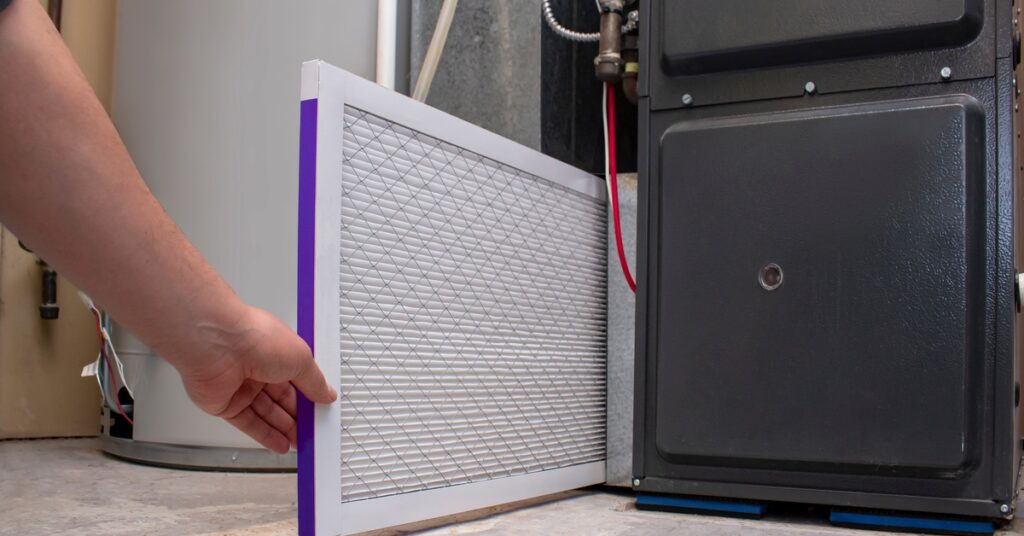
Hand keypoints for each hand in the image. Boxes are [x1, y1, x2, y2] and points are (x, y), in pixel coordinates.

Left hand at [177, 307, 336, 453]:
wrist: (216, 344)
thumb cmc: (255, 338)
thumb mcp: (301, 359)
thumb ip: (314, 381)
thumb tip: (327, 394)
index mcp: (277, 353)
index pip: (297, 380)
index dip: (310, 397)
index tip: (322, 411)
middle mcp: (258, 368)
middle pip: (282, 399)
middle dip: (299, 417)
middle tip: (313, 432)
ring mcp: (241, 387)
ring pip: (266, 414)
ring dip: (284, 430)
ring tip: (302, 444)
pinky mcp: (225, 404)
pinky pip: (248, 423)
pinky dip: (265, 436)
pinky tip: (281, 445)